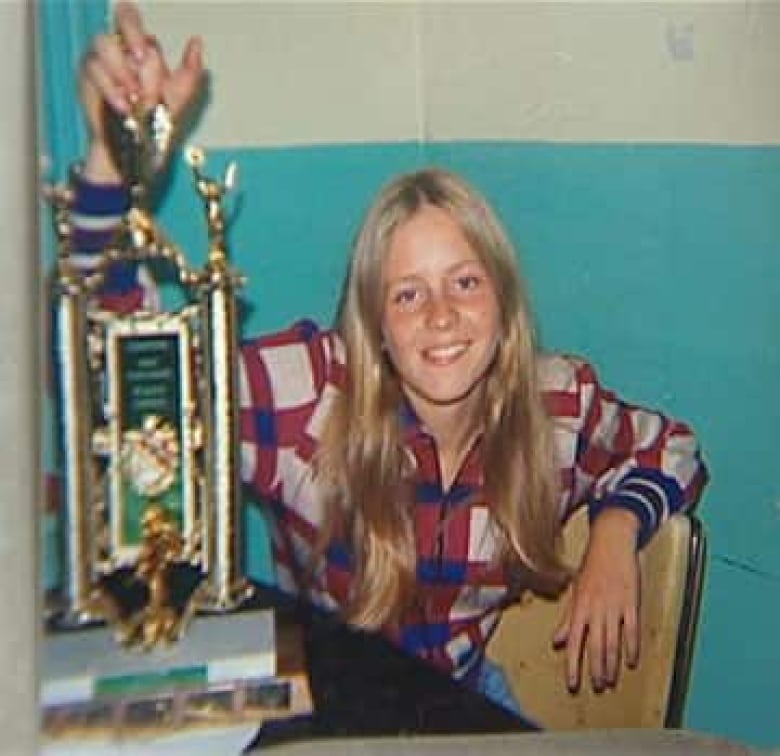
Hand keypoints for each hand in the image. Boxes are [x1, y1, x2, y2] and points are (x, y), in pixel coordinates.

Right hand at [80, 1, 204, 180]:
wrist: (138, 148)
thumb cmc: (157, 122)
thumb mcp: (180, 97)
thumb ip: (191, 70)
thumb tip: (196, 42)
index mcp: (140, 49)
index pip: (130, 17)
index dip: (133, 27)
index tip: (144, 52)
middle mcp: (119, 50)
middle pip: (117, 21)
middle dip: (132, 39)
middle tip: (141, 61)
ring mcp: (101, 62)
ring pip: (104, 44)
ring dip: (123, 70)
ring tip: (136, 96)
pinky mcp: (87, 79)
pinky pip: (94, 71)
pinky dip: (112, 89)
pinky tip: (124, 107)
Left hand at [552, 508, 640, 691]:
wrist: (610, 542)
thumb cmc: (591, 565)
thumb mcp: (574, 590)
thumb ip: (567, 618)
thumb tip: (557, 640)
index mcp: (579, 606)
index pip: (573, 642)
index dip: (572, 665)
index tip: (572, 683)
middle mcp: (595, 608)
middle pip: (595, 647)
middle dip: (596, 670)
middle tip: (598, 687)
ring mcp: (614, 606)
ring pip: (612, 642)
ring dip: (612, 664)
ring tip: (611, 681)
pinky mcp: (631, 601)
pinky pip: (632, 629)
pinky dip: (632, 646)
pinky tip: (631, 661)